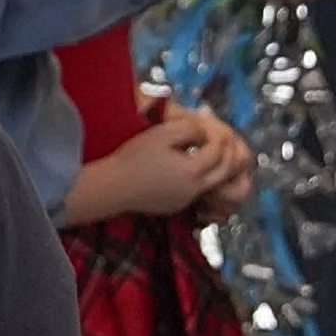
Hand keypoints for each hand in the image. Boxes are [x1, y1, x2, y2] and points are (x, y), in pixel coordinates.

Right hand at [66, 107, 248, 224]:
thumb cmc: (134, 158)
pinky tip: (184, 170)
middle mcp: (194, 189)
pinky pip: (197, 194)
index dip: (216, 138)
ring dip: (214, 170)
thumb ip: (189, 128)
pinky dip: (198, 181)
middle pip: (224, 172)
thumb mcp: (162, 134)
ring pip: (213, 185)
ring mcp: (185, 201)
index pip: (219, 152)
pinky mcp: (175, 206)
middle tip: (216, 141)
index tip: (204, 130)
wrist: (111, 188)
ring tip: (205, 155)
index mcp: (193, 170)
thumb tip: (205, 134)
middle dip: (224, 155)